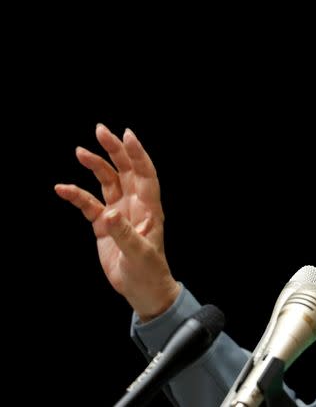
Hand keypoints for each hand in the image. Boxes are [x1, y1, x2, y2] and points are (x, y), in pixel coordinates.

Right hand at [55, 124, 179, 321]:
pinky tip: (62, 188)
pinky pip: (89, 205)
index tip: (126, 134)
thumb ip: (123, 234)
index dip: (137, 154)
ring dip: (96, 166)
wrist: (141, 290)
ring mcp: (118, 213)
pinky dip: (76, 196)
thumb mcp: (138, 254)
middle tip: (100, 130)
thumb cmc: (148, 272)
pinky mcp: (104, 225)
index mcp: (149, 209)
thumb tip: (108, 214)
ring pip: (107, 182)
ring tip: (80, 151)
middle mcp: (134, 206)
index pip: (145, 174)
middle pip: (125, 171)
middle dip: (114, 150)